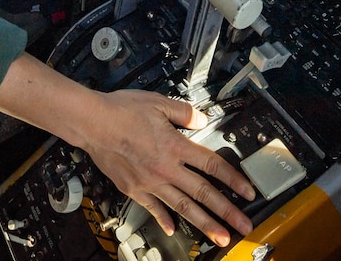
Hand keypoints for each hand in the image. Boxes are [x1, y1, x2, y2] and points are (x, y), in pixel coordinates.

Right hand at [74, 89, 255, 246]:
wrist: (92, 123)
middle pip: (203, 193)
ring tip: (220, 236)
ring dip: (204, 223)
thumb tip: (201, 118)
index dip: (233, 179)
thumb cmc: (121, 110)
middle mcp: (167, 169)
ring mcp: (150, 182)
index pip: (212, 165)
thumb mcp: (158, 103)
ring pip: (183, 207)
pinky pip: (153, 208)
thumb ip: (184, 112)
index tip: (248, 192)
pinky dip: (164, 219)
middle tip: (243, 226)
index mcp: (176, 146)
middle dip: (227, 211)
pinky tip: (173, 229)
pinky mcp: (134, 189)